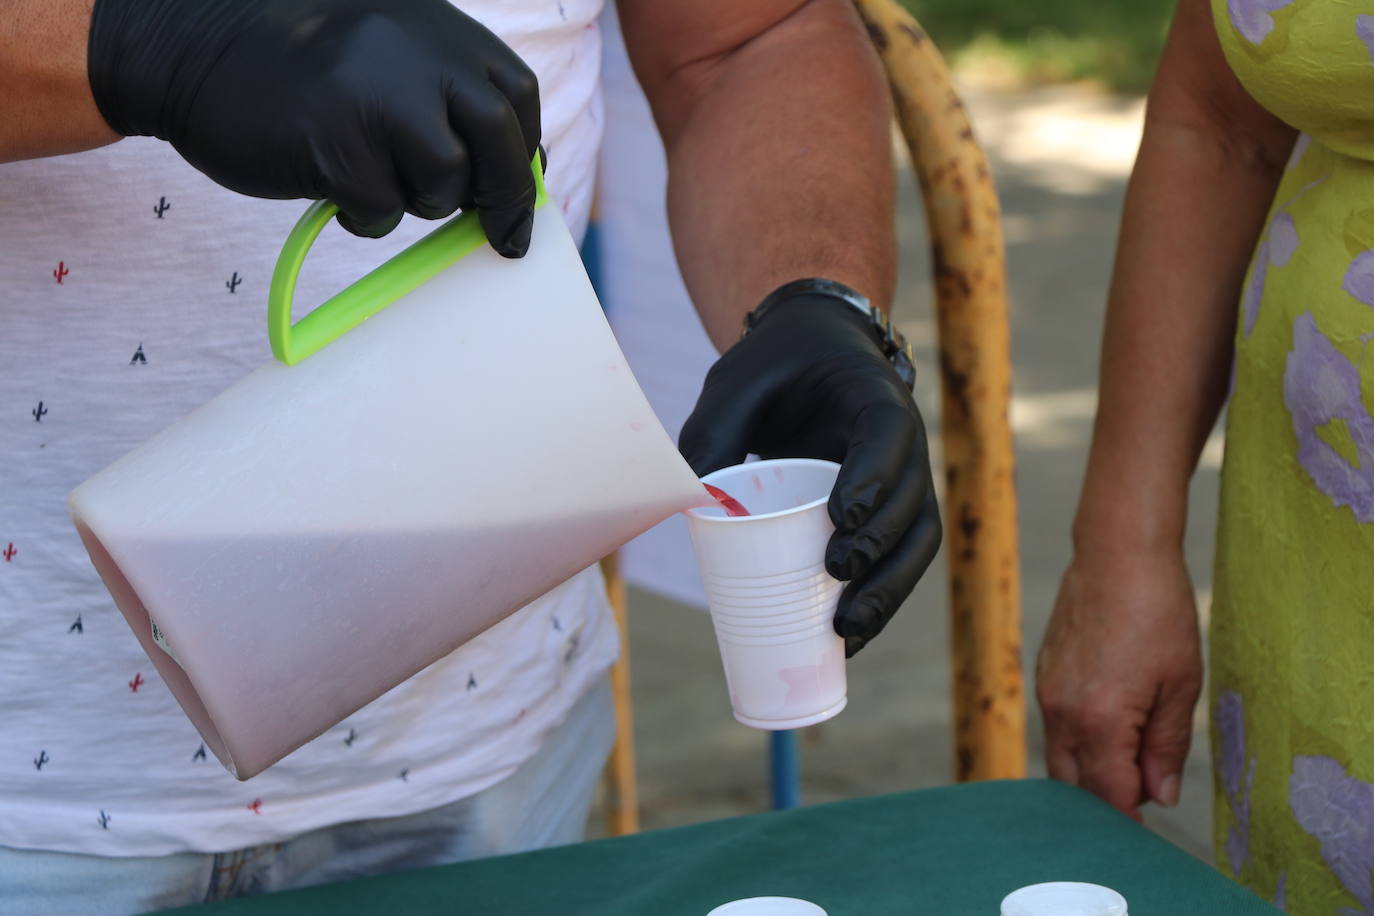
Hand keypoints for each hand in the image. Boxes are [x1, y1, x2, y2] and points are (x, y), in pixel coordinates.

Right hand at [88, 0, 539, 251]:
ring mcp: (374, 94)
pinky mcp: (334, 142)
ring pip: (444, 180)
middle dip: (503, 198)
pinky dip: (365, 215)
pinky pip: (381, 207)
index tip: (516, 196)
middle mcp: (414, 52)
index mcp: (435, 28)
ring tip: (373, 181)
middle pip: (497, 139)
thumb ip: (446, 96)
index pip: (516, 95)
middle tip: (499, 235)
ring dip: (419, 201)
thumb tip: (514, 181)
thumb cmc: (300, 70)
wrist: (190, 49)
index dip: (523, 154)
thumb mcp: (387, 54)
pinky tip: (332, 188)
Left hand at [679, 292, 941, 656]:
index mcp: (872, 396)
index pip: (888, 436)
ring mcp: (904, 480)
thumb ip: (713, 434)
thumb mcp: (734, 384)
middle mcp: (904, 440)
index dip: (873, 479)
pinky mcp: (891, 513)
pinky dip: (881, 601)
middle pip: (913, 501)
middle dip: (882, 549)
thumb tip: (693, 507)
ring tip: (846, 632)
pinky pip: (900, 559)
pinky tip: (848, 639)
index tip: (841, 520)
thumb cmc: (770, 367)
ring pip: (917, 541)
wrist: (807, 354)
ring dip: (890, 591)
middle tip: (837, 577)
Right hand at [1036, 545, 1202, 819]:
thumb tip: (1159, 794)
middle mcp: (1063, 712)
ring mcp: (1048, 693)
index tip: (1149, 822)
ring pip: (1061, 757)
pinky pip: (1056, 727)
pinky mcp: (1044, 675)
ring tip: (1129, 762)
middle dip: (1105, 800)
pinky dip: (1079, 740)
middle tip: (1139, 798)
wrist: (1117, 554)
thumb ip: (1168, 746)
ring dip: (1090, 770)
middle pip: (1075, 786)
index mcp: (1100, 719)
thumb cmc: (1156, 612)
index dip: (1132, 816)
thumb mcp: (1181, 684)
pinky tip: (1109, 726)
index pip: (1110, 794)